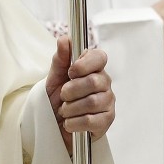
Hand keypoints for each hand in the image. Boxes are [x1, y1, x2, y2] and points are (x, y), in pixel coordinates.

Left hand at [45, 35, 114, 153]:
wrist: (56, 124)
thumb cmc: (58, 98)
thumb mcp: (55, 77)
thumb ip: (60, 59)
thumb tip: (64, 39)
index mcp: (94, 68)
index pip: (99, 57)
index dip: (84, 64)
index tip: (71, 72)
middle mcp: (105, 83)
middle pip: (93, 81)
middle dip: (71, 90)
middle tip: (63, 95)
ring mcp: (108, 102)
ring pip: (92, 102)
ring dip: (70, 108)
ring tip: (65, 110)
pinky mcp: (107, 121)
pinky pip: (91, 121)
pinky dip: (74, 122)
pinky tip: (69, 122)